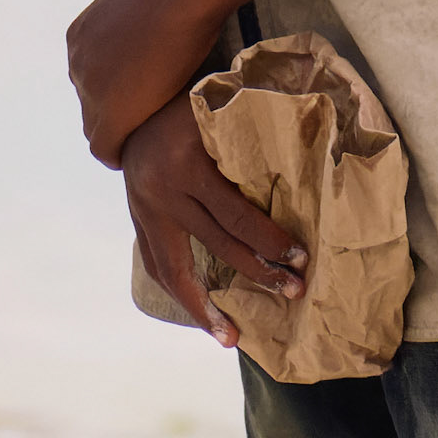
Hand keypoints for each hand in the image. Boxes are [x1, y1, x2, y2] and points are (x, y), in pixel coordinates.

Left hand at [66, 0, 218, 166]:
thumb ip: (137, 0)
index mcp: (80, 33)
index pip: (89, 72)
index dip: (114, 84)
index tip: (138, 89)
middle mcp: (77, 61)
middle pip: (89, 99)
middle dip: (112, 107)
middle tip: (144, 114)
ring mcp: (91, 88)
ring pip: (95, 124)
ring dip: (117, 130)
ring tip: (141, 137)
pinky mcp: (110, 114)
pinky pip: (105, 147)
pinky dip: (116, 154)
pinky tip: (131, 156)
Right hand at [124, 93, 307, 347]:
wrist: (132, 99)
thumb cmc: (190, 98)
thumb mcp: (218, 106)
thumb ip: (249, 135)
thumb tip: (305, 156)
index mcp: (187, 163)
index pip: (235, 215)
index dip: (269, 240)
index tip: (300, 257)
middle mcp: (163, 191)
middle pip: (216, 245)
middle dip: (257, 272)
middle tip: (293, 291)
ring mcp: (145, 209)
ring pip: (176, 270)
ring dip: (204, 308)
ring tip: (229, 338)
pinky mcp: (137, 218)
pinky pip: (155, 265)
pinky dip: (177, 292)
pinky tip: (198, 314)